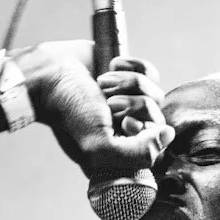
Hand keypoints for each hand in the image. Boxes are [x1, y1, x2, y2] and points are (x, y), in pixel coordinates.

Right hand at [20, 41, 172, 180]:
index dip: (145, 132)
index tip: (123, 124)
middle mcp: (125, 129)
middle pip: (158, 118)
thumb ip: (139, 154)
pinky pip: (151, 72)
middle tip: (108, 103)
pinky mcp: (128, 76)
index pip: (155, 147)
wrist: (50, 71)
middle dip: (134, 105)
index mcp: (119, 151)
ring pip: (155, 93)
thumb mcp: (100, 146)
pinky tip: (111, 66)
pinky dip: (133, 65)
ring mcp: (128, 102)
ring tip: (103, 83)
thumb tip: (169, 135)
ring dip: (129, 84)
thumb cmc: (69, 111)